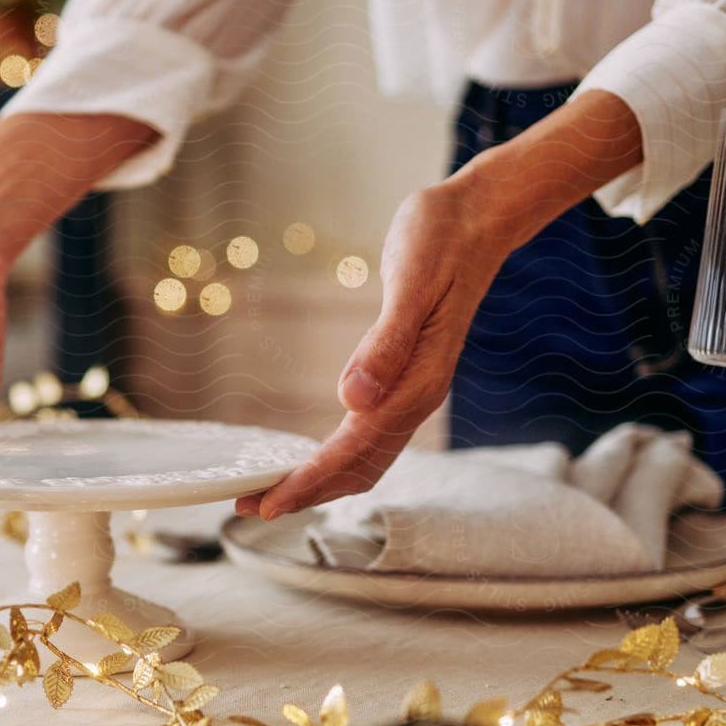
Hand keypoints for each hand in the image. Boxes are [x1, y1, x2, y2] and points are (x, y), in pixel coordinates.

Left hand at [236, 182, 509, 518]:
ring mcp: (414, 388)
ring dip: (321, 481)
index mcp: (418, 380)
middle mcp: (418, 394)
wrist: (477, 220)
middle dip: (307, 492)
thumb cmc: (442, 241)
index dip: (310, 480)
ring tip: (272, 491)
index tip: (269, 502)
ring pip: (367, 458)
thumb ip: (386, 344)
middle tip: (249, 506)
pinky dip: (340, 459)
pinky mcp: (407, 376)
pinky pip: (371, 435)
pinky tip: (314, 459)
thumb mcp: (410, 281)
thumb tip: (353, 401)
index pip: (354, 447)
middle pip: (359, 466)